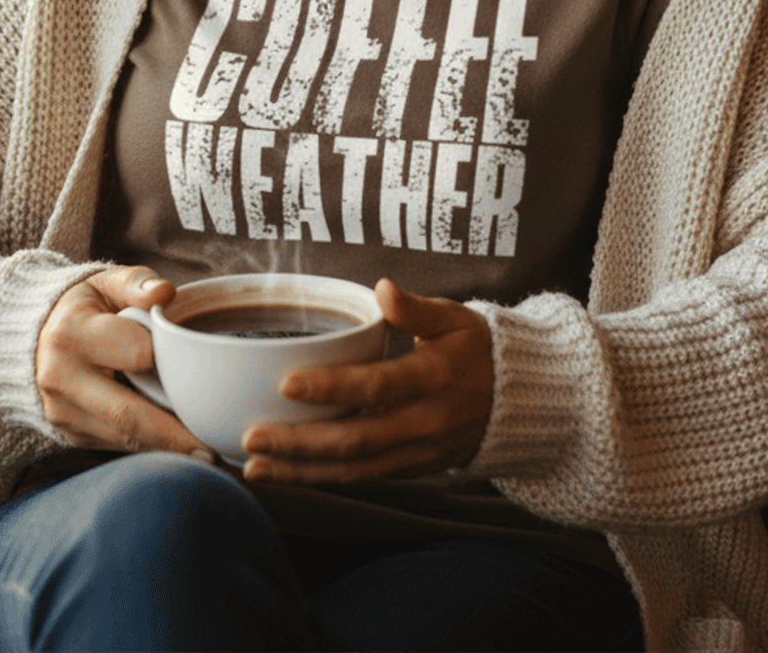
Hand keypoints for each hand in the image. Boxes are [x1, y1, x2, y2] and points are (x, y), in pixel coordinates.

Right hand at [35, 266, 211, 456]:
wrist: (36, 336)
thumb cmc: (85, 306)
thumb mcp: (107, 282)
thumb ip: (137, 283)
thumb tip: (166, 292)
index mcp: (71, 334)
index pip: (136, 353)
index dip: (172, 359)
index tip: (205, 369)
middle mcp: (61, 378)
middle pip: (128, 414)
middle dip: (174, 436)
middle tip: (214, 449)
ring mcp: (63, 412)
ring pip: (123, 438)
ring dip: (166, 449)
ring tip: (206, 454)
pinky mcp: (71, 434)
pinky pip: (116, 445)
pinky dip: (149, 448)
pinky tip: (177, 448)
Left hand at [240, 278, 492, 484]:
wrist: (515, 403)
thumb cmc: (475, 349)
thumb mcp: (455, 318)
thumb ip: (417, 307)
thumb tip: (382, 287)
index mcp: (433, 378)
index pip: (377, 386)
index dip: (333, 388)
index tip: (287, 383)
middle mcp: (423, 423)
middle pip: (356, 440)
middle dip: (301, 443)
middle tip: (252, 437)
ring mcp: (415, 453)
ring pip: (353, 470)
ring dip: (301, 473)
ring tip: (254, 468)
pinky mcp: (408, 469)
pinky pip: (361, 479)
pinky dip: (320, 480)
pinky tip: (283, 476)